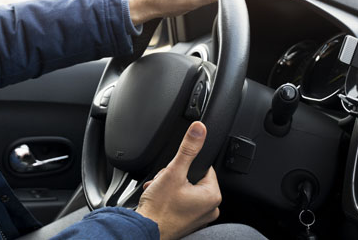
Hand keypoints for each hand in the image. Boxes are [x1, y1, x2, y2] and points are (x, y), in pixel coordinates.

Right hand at [136, 122, 221, 239]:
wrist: (145, 230)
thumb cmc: (159, 209)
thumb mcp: (173, 172)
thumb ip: (188, 149)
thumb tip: (199, 129)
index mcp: (212, 196)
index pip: (203, 166)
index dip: (185, 164)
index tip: (173, 171)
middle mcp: (210, 209)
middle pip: (193, 178)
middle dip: (175, 176)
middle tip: (164, 183)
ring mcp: (199, 218)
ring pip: (186, 190)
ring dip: (170, 187)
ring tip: (160, 192)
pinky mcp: (189, 222)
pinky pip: (182, 203)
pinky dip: (171, 199)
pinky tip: (160, 200)